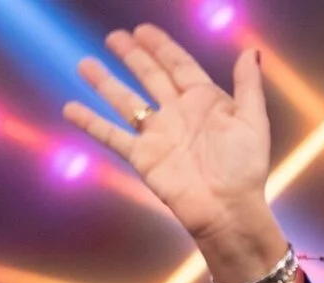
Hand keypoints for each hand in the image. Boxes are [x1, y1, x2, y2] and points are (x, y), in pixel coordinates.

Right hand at [64, 25, 281, 280]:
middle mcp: (178, 114)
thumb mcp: (253, 122)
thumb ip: (248, 86)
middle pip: (150, 77)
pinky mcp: (142, 156)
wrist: (229, 210)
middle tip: (114, 37)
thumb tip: (251, 50)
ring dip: (105, 83)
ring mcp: (158, 134)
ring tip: (86, 64)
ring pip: (125, 101)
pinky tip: (71, 108)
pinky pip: (111, 135)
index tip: (143, 30)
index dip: (162, 48)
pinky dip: (90, 122)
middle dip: (133, 57)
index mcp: (205, 102)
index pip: (179, 66)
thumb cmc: (245, 168)